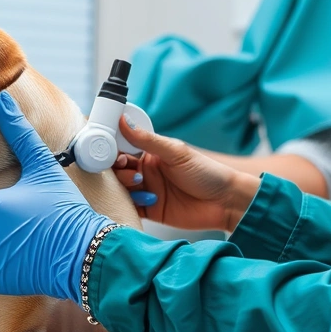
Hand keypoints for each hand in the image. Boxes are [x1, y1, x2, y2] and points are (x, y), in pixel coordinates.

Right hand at [117, 115, 261, 232]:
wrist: (225, 202)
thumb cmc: (207, 173)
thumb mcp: (176, 152)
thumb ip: (147, 140)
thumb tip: (123, 121)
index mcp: (151, 153)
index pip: (124, 146)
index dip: (112, 146)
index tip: (104, 146)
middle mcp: (146, 171)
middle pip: (118, 168)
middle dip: (117, 167)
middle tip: (126, 167)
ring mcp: (147, 191)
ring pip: (121, 187)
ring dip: (125, 184)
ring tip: (140, 183)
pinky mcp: (149, 210)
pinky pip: (129, 207)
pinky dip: (125, 204)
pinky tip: (134, 200)